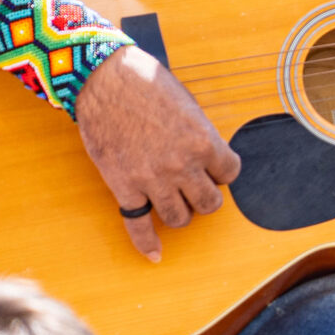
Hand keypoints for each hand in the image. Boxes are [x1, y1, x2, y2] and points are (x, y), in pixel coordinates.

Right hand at [75, 47, 242, 261]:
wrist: (104, 79)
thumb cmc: (147, 83)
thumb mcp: (188, 105)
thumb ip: (200, 134)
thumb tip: (208, 155)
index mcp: (204, 142)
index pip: (230, 173)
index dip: (222, 171)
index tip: (212, 167)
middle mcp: (182, 165)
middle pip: (210, 203)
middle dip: (205, 197)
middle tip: (195, 187)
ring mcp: (152, 179)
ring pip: (180, 219)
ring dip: (181, 214)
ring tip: (176, 203)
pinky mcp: (123, 187)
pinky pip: (138, 225)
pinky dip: (146, 243)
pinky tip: (154, 255)